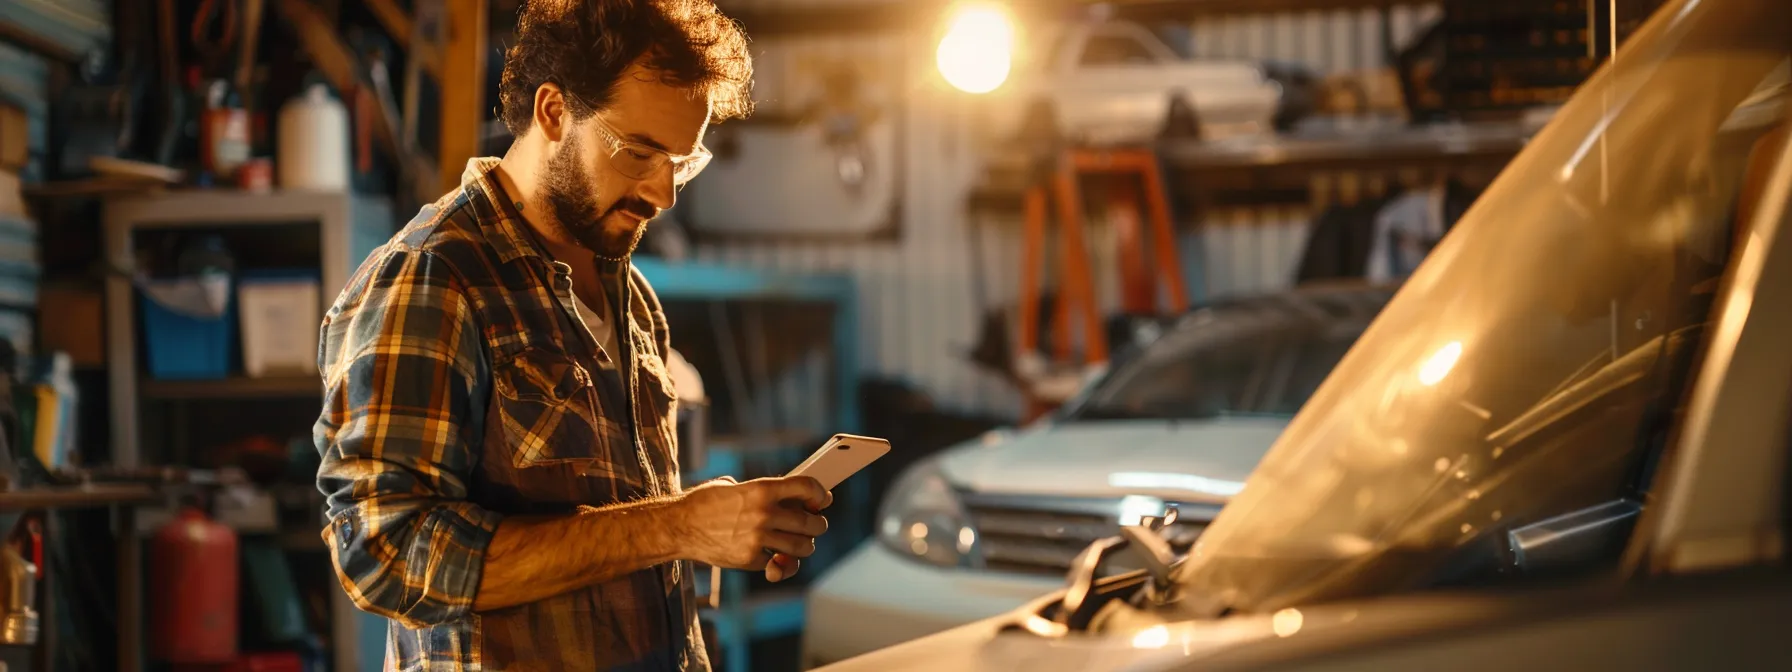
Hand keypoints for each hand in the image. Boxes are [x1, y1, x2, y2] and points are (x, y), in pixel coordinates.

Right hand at [676, 476, 830, 581]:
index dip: (820, 494)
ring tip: (798, 544)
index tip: (822, 499)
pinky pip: (778, 565)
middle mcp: (763, 513)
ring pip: (802, 547)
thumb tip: (790, 500)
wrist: (678, 526)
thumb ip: (762, 493)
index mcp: (761, 489)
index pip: (806, 487)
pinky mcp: (749, 559)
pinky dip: (780, 565)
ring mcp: (757, 538)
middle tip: (815, 526)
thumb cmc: (706, 504)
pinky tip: (778, 561)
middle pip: (811, 523)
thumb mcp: (734, 486)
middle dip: (818, 526)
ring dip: (805, 547)